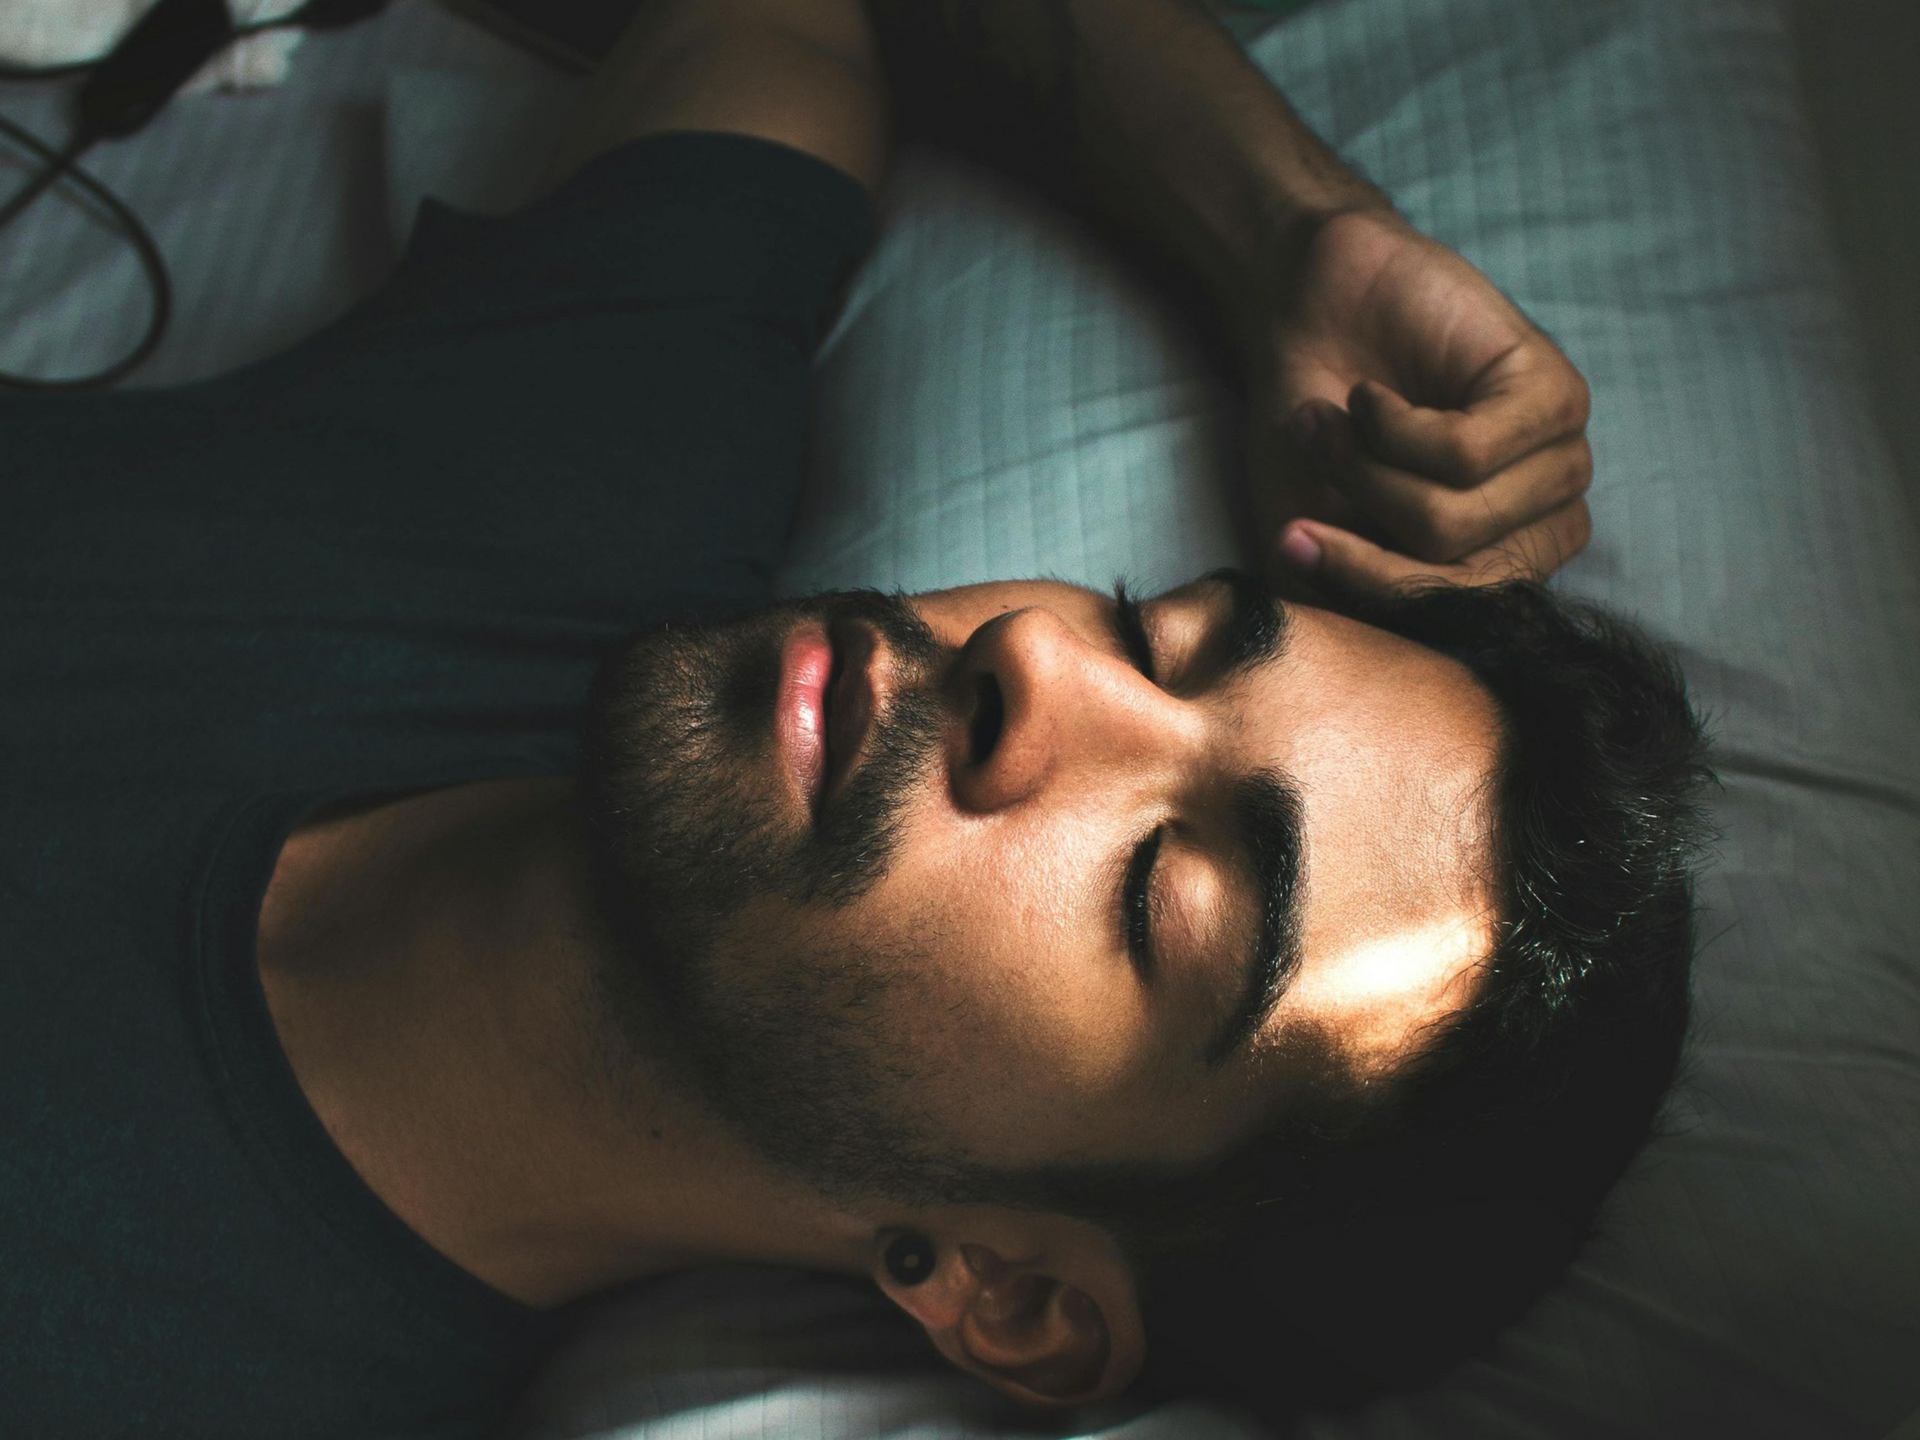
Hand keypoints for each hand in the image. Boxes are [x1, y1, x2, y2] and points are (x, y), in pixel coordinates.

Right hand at [1242, 207, 1592, 600]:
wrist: (1306, 312)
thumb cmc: (1312, 428)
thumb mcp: (1313, 531)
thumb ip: (1346, 597)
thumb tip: (1381, 651)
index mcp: (1490, 567)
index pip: (1448, 618)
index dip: (1365, 585)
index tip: (1292, 543)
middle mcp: (1535, 524)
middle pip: (1449, 572)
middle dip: (1361, 519)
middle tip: (1316, 455)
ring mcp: (1556, 463)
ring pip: (1453, 519)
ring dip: (1368, 468)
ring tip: (1339, 420)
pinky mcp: (1555, 397)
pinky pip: (1468, 455)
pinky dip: (1394, 427)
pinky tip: (1374, 397)